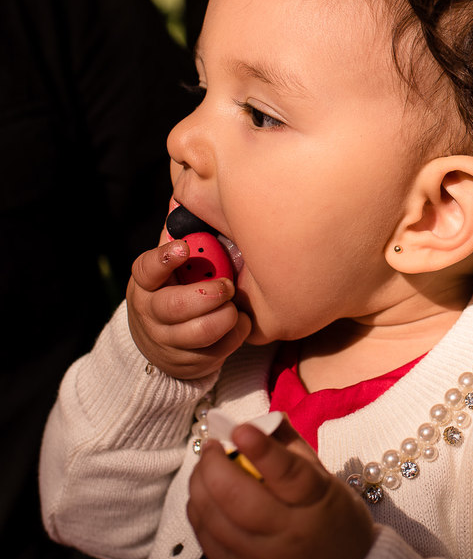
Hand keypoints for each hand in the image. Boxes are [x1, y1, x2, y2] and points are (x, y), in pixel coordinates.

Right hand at [127, 237, 249, 378]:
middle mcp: (150, 313)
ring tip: (233, 304)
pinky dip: (237, 332)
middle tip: (226, 286)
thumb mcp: (174, 266)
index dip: (165, 259)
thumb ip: (184, 238)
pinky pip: (221, 349)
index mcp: (145, 283)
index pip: (147, 269)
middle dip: (207, 295)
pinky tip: (239, 321)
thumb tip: (188, 196)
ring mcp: (168, 341)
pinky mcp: (190, 362)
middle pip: (174, 307)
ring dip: (225, 316)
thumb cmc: (179, 289)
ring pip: (200, 332)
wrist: (165, 343)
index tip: (184, 249)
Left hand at [186, 421, 375, 558]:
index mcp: (317, 505)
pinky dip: (200, 515)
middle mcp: (288, 537)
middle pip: (239, 500)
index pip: (289, 476)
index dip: (263, 451)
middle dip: (213, 467)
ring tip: (205, 471)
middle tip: (211, 448)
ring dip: (200, 488)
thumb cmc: (334, 523)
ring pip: (214, 521)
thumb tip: (262, 418)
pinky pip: (207, 543)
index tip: (240, 429)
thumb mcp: (328, 483)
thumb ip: (293, 450)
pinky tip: (205, 500)